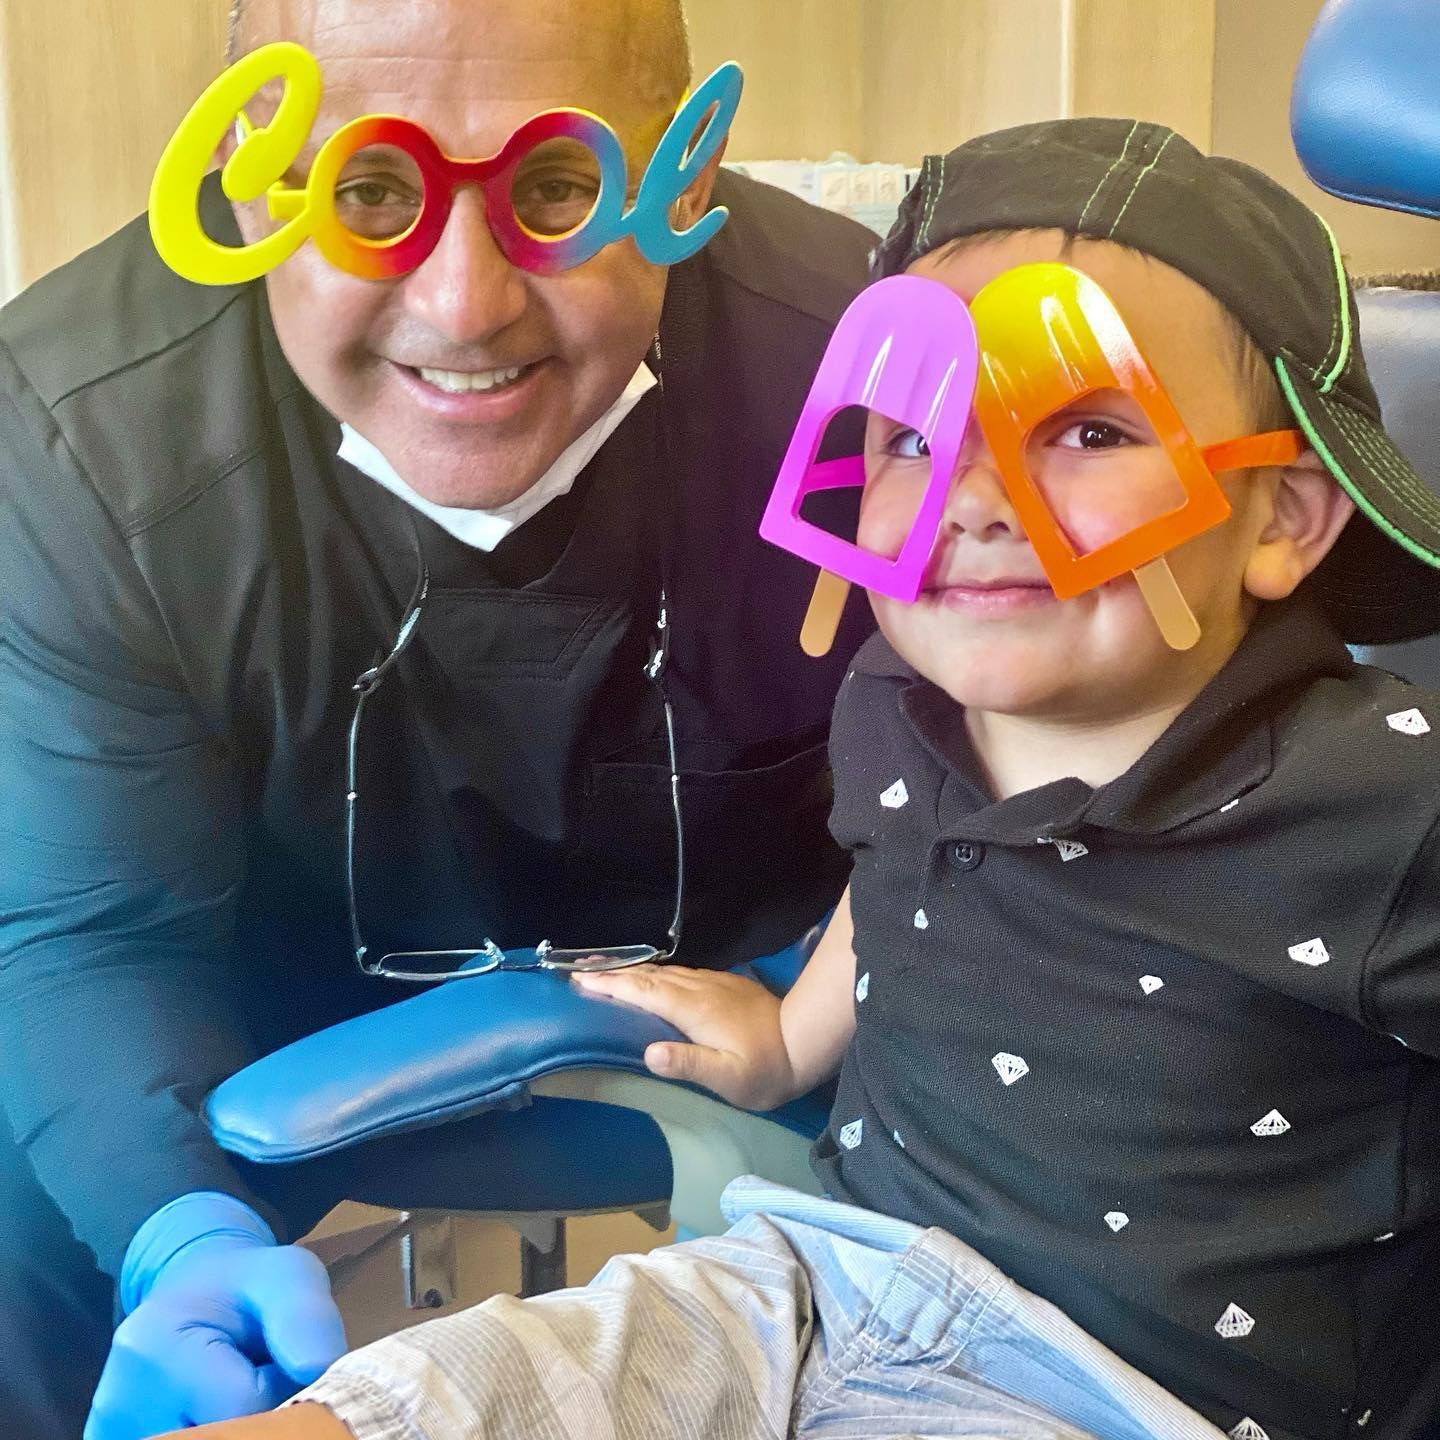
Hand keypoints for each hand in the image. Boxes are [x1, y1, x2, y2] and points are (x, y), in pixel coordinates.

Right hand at [85, 1243, 346, 1439]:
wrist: (194, 1296)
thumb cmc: (246, 1286)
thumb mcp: (287, 1277)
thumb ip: (304, 1316)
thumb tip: (318, 1367)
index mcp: (152, 1350)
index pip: (244, 1407)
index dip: (282, 1389)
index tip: (280, 1360)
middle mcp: (116, 1406)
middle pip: (222, 1438)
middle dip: (260, 1417)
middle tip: (262, 1376)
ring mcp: (112, 1436)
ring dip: (240, 1429)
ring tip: (239, 1392)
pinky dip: (218, 1433)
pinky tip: (215, 1412)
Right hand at [573, 964, 798, 1109]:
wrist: (805, 1042)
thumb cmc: (764, 1069)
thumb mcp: (727, 1078)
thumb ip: (689, 1064)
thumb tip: (649, 1053)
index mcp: (693, 1009)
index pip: (644, 992)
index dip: (611, 986)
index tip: (580, 980)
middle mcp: (699, 988)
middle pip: (649, 976)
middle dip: (614, 972)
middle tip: (579, 970)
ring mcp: (713, 982)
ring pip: (664, 972)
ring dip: (633, 971)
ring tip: (606, 970)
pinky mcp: (724, 983)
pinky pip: (680, 973)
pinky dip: (656, 974)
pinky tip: (652, 978)